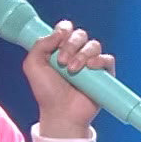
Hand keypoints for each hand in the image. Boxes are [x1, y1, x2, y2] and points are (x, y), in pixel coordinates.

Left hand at [23, 19, 115, 137]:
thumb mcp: (33, 66)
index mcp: (60, 48)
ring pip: (93, 45)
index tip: (57, 42)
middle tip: (62, 62)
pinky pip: (107, 59)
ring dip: (83, 54)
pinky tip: (91, 67)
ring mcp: (91, 63)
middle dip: (71, 45)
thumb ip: (40, 44)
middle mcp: (76, 53)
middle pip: (80, 34)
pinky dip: (100, 60)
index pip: (66, 29)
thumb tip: (58, 33)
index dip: (63, 30)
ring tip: (73, 70)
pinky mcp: (104, 74)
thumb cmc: (46, 92)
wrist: (60, 112)